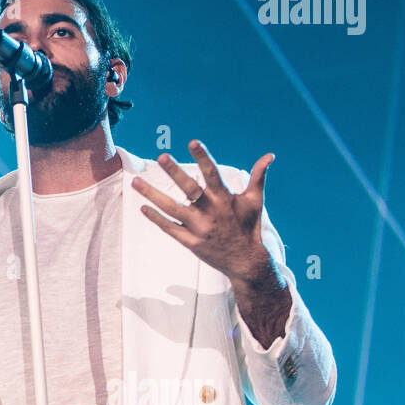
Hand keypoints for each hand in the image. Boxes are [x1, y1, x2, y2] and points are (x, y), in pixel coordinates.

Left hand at [130, 140, 275, 282]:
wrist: (246, 261)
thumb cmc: (249, 226)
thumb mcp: (255, 201)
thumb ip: (258, 177)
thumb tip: (269, 156)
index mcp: (225, 199)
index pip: (212, 174)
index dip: (203, 157)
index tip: (192, 142)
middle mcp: (211, 212)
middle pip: (190, 190)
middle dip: (175, 172)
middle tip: (162, 156)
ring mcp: (199, 228)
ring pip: (171, 209)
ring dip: (152, 194)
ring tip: (135, 181)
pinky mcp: (191, 242)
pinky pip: (170, 229)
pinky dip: (156, 219)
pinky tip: (143, 207)